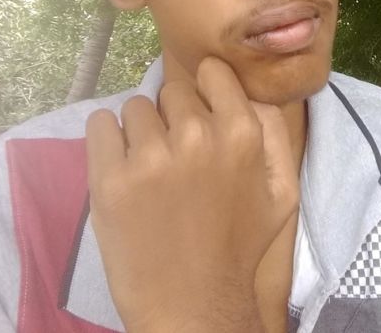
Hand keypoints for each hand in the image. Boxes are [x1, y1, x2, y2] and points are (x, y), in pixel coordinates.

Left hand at [85, 56, 299, 332]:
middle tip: (176, 156)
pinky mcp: (109, 179)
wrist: (194, 308)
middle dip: (173, 117)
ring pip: (134, 108)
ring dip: (140, 132)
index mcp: (241, 134)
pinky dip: (106, 141)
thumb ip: (273, 131)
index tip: (200, 117)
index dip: (205, 92)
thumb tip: (248, 88)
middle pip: (171, 90)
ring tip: (148, 171)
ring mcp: (150, 157)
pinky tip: (120, 169)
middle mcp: (196, 136)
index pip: (211, 72)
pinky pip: (99, 125)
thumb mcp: (282, 192)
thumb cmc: (240, 247)